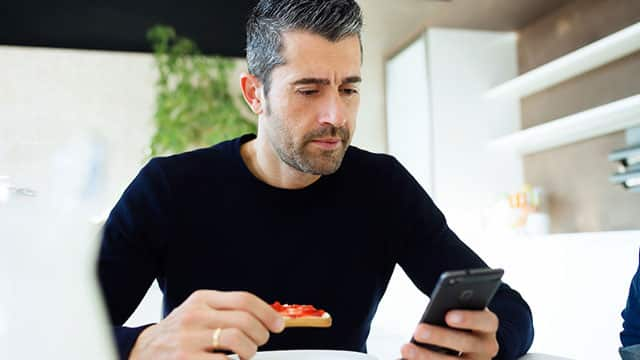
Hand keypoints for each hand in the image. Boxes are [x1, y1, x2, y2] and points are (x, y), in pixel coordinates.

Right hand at [130, 290, 284, 359]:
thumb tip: (266, 317)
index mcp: (202, 299)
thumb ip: (225, 310)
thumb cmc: (178, 333)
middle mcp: (195, 315)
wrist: (142, 351)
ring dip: (250, 351)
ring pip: (237, 340)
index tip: (278, 325)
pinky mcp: (184, 359)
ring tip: (245, 355)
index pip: (244, 300)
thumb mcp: (198, 312)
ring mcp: (188, 338)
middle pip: (245, 320)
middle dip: (261, 335)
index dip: (267, 313)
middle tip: (259, 343)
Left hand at [401, 308, 498, 359]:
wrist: (461, 342)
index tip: (449, 316)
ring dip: (427, 356)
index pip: (486, 321)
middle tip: (419, 330)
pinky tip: (407, 358)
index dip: (469, 318)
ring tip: (407, 349)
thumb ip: (452, 309)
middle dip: (441, 336)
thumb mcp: (459, 312)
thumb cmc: (458, 322)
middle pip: (466, 343)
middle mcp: (486, 348)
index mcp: (488, 327)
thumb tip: (434, 310)